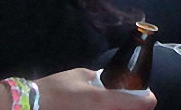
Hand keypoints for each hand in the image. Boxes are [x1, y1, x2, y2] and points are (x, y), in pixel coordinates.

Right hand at [36, 68, 156, 109]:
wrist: (33, 107)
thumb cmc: (56, 89)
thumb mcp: (79, 75)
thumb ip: (99, 78)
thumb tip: (109, 81)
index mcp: (104, 101)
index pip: (142, 104)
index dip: (147, 98)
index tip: (146, 94)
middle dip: (134, 108)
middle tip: (131, 100)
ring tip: (113, 102)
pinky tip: (98, 108)